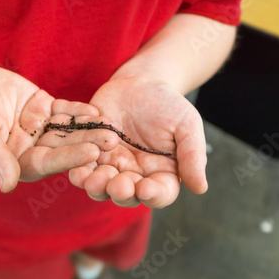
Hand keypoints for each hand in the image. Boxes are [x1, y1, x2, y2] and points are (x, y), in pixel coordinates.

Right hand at [0, 66, 115, 191]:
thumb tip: (8, 185)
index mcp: (17, 164)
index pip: (47, 163)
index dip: (69, 157)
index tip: (91, 153)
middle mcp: (32, 150)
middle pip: (63, 147)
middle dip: (87, 143)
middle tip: (113, 141)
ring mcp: (40, 130)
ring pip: (67, 130)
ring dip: (88, 128)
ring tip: (112, 126)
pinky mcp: (43, 109)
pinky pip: (63, 111)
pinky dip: (78, 110)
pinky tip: (95, 110)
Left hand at [65, 76, 207, 207]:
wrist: (138, 83)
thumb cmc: (167, 104)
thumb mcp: (186, 125)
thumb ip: (192, 155)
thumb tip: (201, 188)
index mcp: (162, 174)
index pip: (160, 193)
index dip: (153, 195)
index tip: (145, 188)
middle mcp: (136, 176)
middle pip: (127, 196)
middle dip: (121, 192)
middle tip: (116, 184)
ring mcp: (112, 167)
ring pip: (101, 188)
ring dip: (96, 187)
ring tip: (92, 180)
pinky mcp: (91, 156)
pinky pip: (83, 169)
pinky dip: (79, 172)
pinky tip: (77, 169)